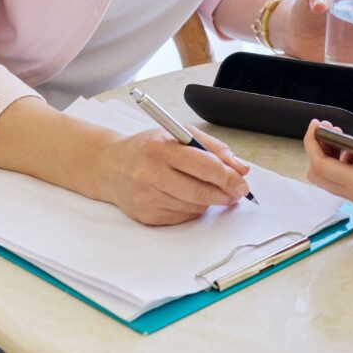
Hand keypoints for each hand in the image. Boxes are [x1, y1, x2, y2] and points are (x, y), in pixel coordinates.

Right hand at [96, 124, 250, 225]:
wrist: (110, 166)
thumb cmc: (148, 148)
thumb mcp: (179, 134)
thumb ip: (213, 148)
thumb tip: (241, 168)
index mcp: (161, 148)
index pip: (204, 165)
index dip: (228, 176)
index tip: (242, 181)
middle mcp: (150, 173)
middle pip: (200, 192)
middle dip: (225, 194)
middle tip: (237, 192)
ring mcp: (147, 197)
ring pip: (194, 207)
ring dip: (209, 201)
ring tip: (209, 189)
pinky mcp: (147, 216)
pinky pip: (183, 217)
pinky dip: (192, 208)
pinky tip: (187, 196)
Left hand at [302, 120, 352, 239]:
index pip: (321, 165)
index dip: (313, 143)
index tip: (316, 124)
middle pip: (317, 173)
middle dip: (314, 148)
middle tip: (324, 127)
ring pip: (327, 177)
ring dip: (325, 155)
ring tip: (337, 134)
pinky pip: (340, 180)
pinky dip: (337, 162)